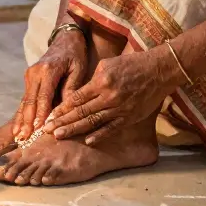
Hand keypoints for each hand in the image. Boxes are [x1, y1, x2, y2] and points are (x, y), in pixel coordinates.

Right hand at [11, 28, 88, 140]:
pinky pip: (25, 99)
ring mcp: (29, 75)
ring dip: (21, 119)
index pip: (44, 96)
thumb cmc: (75, 55)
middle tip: (25, 137)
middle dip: (27, 121)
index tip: (40, 129)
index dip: (41, 114)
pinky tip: (18, 127)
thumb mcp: (78, 69)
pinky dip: (22, 113)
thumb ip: (72, 89)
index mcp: (48, 69)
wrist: (65, 39)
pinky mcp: (28, 79)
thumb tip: (67, 111)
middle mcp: (35, 72)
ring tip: (18, 136)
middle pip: (30, 101)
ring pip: (25, 101)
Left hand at [44, 46, 179, 145]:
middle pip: (81, 112)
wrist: (158, 71)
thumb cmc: (132, 64)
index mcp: (101, 81)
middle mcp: (109, 96)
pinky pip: (112, 128)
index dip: (61, 108)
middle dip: (62, 122)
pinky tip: (87, 141)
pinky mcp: (130, 117)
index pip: (76, 98)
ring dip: (75, 130)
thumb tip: (78, 93)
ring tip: (59, 136)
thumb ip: (92, 79)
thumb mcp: (108, 64)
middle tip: (47, 130)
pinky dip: (100, 135)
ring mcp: (120, 108)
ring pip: (93, 122)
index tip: (49, 116)